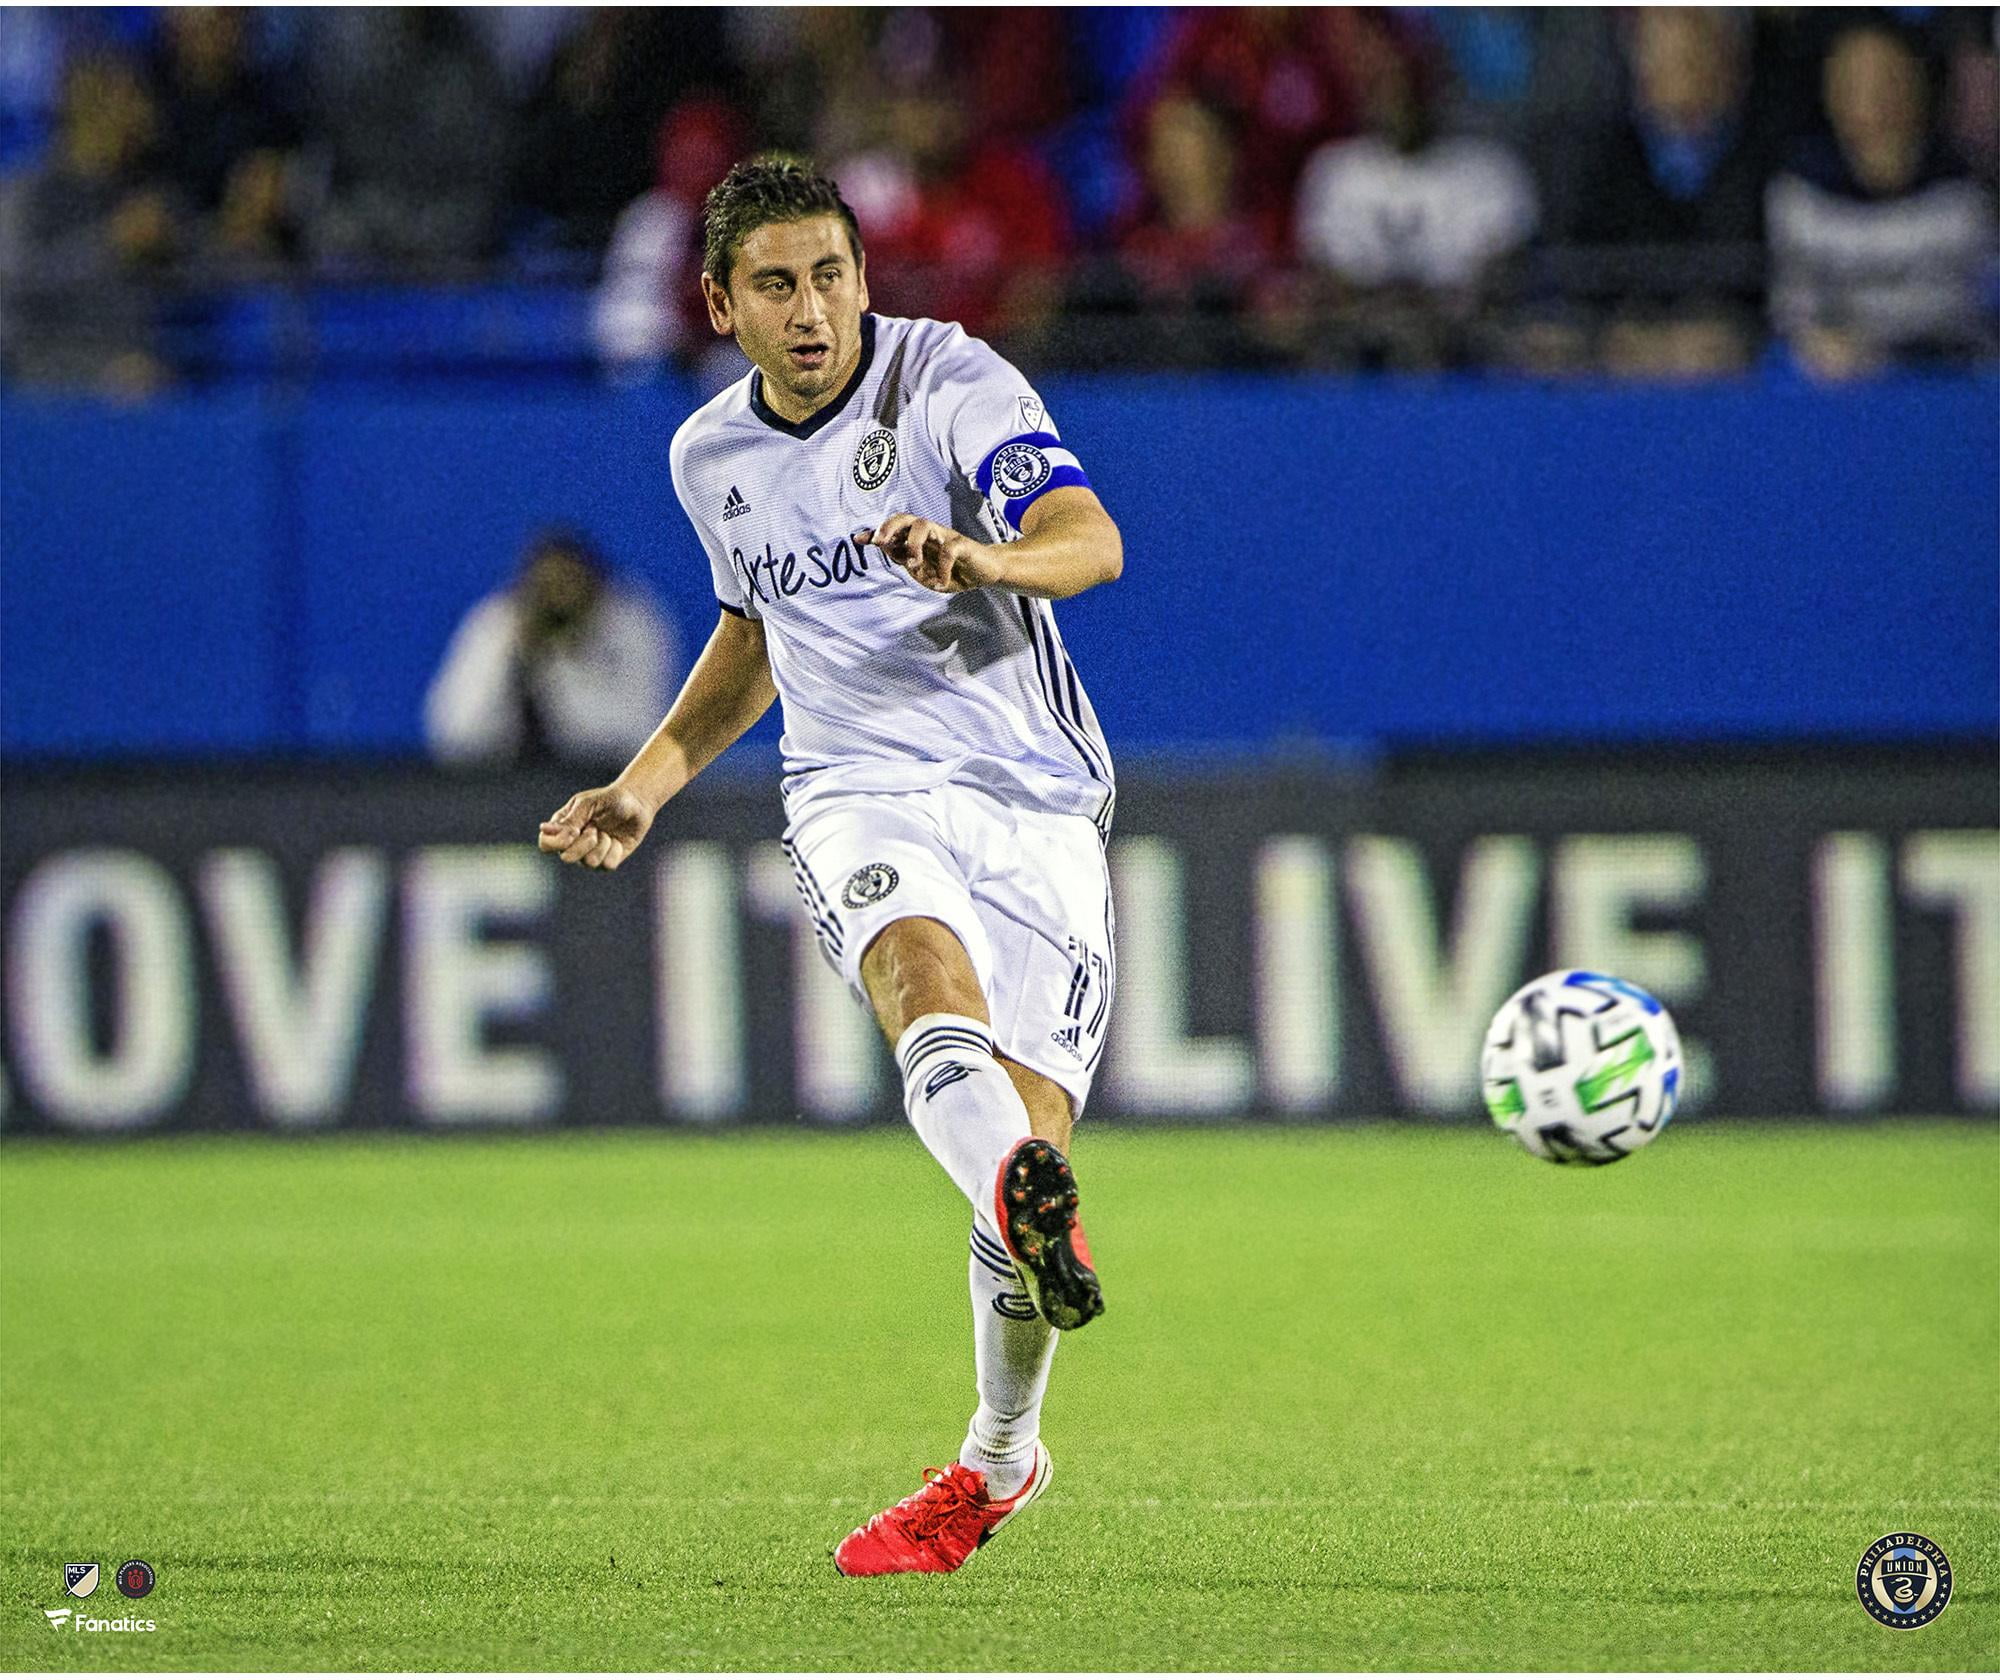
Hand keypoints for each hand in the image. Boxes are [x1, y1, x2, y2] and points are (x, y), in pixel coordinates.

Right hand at [537, 782, 655, 870]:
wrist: (638, 805)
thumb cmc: (610, 800)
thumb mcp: (588, 804)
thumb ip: (569, 820)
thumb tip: (545, 831)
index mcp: (562, 828)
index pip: (545, 844)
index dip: (556, 843)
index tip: (574, 831)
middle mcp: (572, 845)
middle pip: (566, 858)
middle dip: (584, 843)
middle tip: (595, 828)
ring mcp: (589, 856)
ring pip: (589, 863)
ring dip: (602, 844)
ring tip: (606, 831)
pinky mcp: (606, 863)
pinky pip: (607, 865)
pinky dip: (615, 850)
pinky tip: (616, 840)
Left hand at [858, 515, 1004, 593]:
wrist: (986, 573)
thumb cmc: (955, 571)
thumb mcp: (926, 572)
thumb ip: (908, 562)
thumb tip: (890, 552)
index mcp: (919, 540)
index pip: (895, 529)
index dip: (876, 532)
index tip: (858, 539)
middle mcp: (930, 533)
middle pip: (906, 517)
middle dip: (889, 527)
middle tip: (880, 543)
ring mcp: (946, 536)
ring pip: (923, 524)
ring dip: (913, 544)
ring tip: (913, 566)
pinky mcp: (964, 544)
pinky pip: (950, 550)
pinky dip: (943, 569)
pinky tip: (941, 582)